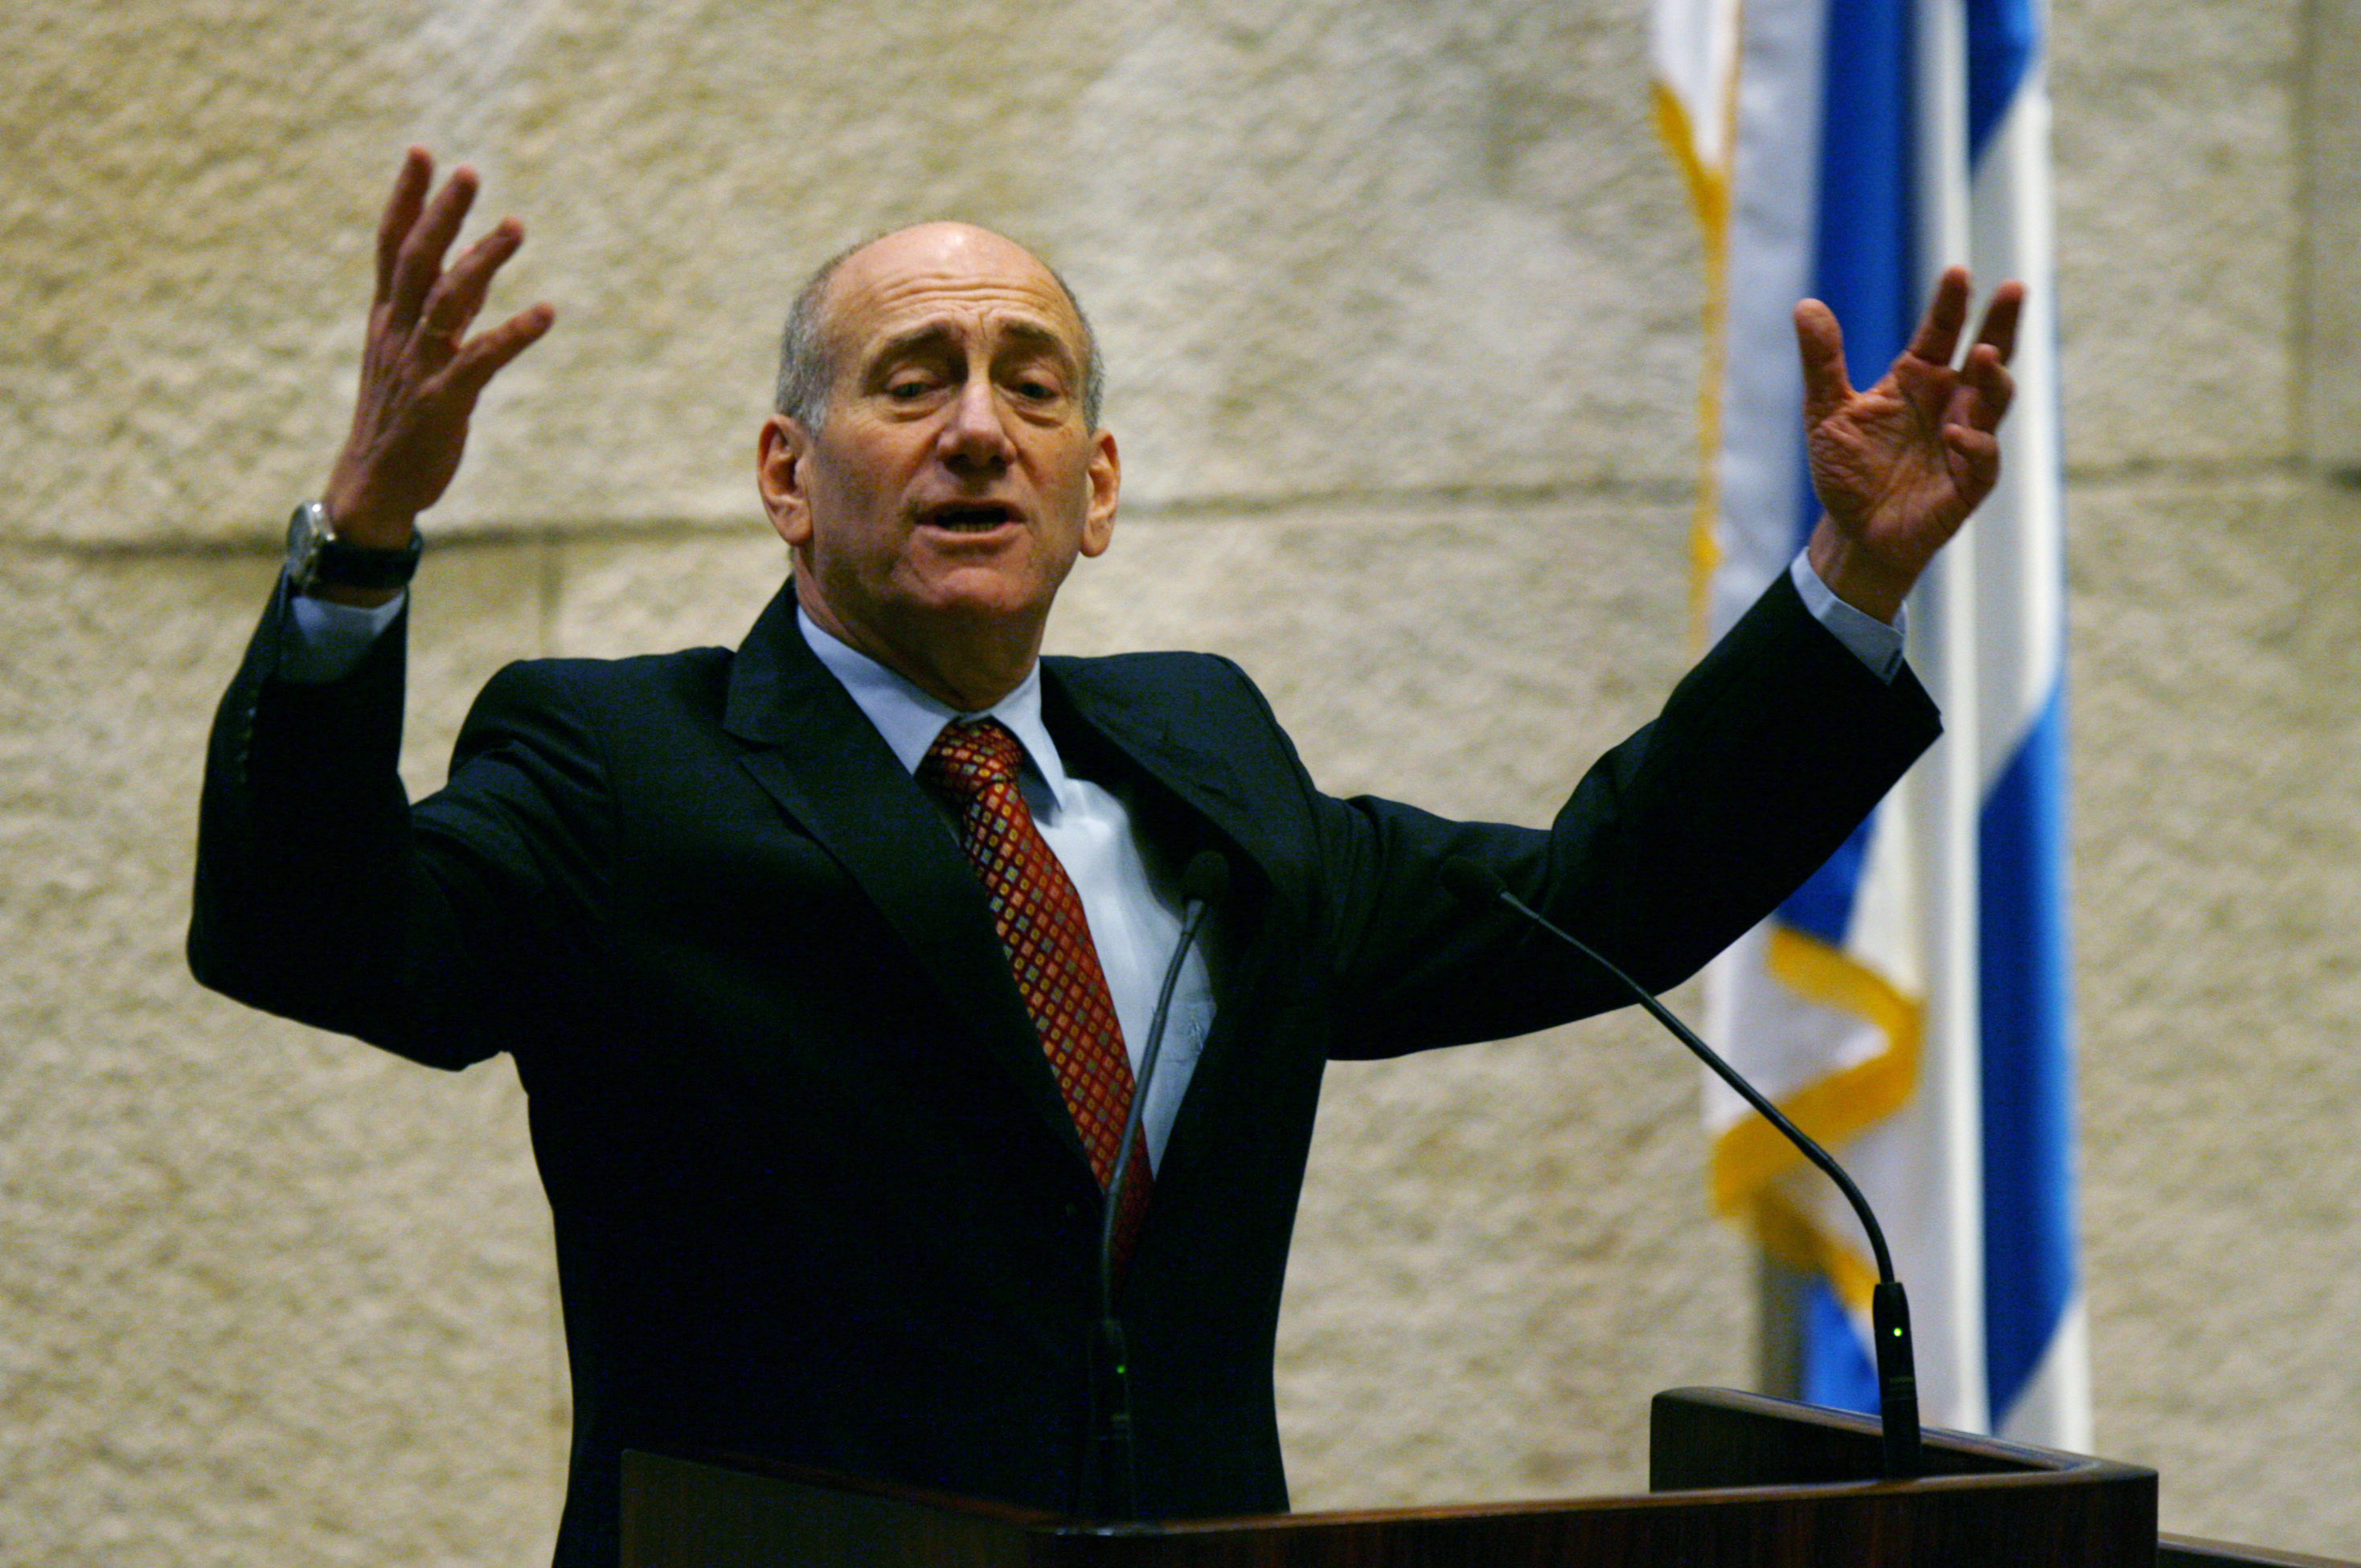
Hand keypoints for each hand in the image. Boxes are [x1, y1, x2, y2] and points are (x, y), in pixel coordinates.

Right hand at [320, 147, 554, 553]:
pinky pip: (482, 358)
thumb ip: (439, 306)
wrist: (374, 488)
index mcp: (387, 319)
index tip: (423, 153)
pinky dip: (513, 333)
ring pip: (447, 300)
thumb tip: (466, 259)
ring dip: (482, 261)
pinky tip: (545, 312)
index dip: (406, 198)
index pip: (390, 245)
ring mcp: (419, 365)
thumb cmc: (398, 418)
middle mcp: (398, 333)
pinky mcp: (444, 400)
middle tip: (468, 171)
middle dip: (440, 214)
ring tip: (517, 226)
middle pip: (416, 260)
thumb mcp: (409, 354)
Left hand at [1798, 267, 2021, 622]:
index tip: (1957, 271)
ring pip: (1993, 402)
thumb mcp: (1825, 412)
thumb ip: (1823, 362)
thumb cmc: (1848, 470)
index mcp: (1918, 380)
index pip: (1941, 333)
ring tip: (1985, 353)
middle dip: (2002, 323)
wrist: (1854, 533)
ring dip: (1993, 378)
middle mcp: (1950, 404)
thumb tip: (1805, 305)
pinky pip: (1981, 459)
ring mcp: (1965, 441)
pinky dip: (1973, 445)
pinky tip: (1956, 435)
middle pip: (1988, 355)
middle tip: (2014, 288)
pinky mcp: (1968, 483)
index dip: (1951, 304)